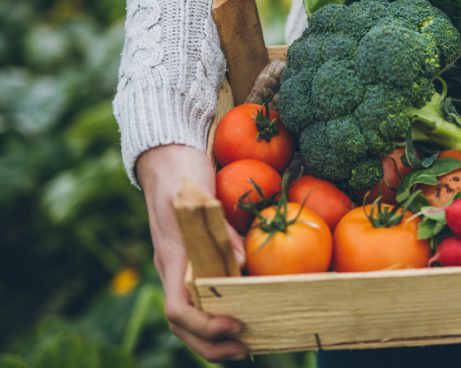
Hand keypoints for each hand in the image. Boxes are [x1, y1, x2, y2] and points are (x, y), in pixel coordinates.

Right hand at [138, 144, 247, 360]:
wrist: (167, 156)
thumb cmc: (183, 173)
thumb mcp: (201, 195)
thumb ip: (219, 228)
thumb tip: (242, 263)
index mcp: (173, 258)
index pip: (178, 309)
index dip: (204, 325)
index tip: (234, 325)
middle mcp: (174, 270)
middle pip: (184, 326)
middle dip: (212, 345)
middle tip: (247, 350)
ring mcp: (181, 268)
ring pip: (191, 318)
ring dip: (215, 339)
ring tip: (248, 346)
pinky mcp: (194, 262)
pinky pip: (202, 299)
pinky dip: (220, 316)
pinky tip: (246, 318)